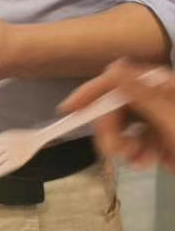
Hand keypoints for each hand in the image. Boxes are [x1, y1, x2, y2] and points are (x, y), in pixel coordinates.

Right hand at [60, 61, 174, 169]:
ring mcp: (157, 118)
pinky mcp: (160, 138)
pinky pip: (136, 143)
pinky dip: (140, 155)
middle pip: (114, 109)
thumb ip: (141, 94)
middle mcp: (154, 96)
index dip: (89, 94)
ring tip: (141, 162)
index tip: (66, 110)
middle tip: (114, 152)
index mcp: (157, 83)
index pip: (114, 81)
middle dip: (111, 132)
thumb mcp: (169, 117)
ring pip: (122, 129)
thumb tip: (113, 67)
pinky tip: (153, 162)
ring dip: (126, 148)